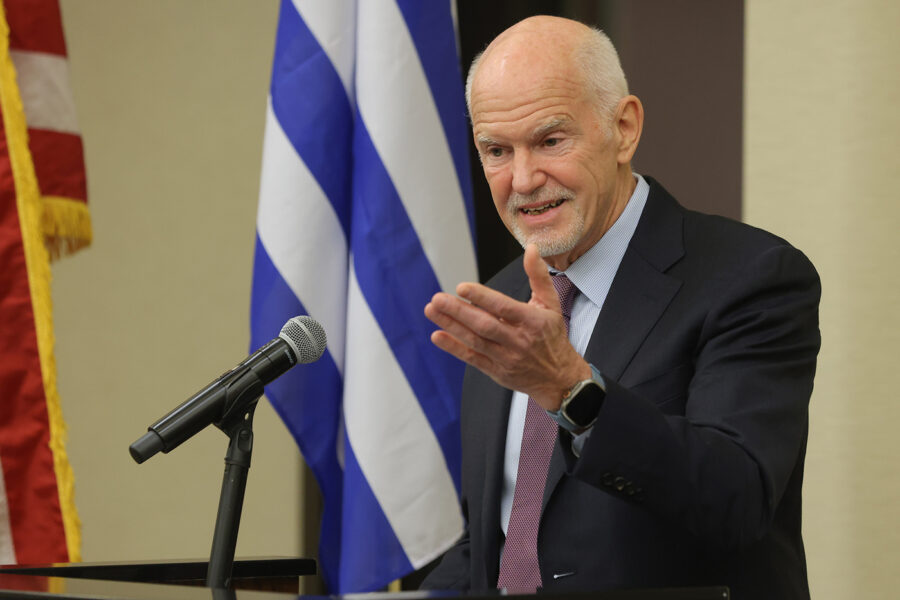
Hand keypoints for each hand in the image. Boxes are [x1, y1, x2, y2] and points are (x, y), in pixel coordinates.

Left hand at [424, 244, 590, 409]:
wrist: (558, 378)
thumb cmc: (552, 337)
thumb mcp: (551, 304)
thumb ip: (539, 276)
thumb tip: (532, 249)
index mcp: (532, 321)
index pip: (504, 308)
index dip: (482, 297)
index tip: (462, 287)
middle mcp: (518, 341)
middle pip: (485, 325)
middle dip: (458, 312)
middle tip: (437, 298)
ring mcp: (506, 358)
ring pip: (475, 340)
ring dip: (451, 326)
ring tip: (431, 310)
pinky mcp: (496, 371)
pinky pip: (472, 358)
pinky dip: (454, 348)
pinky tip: (437, 336)